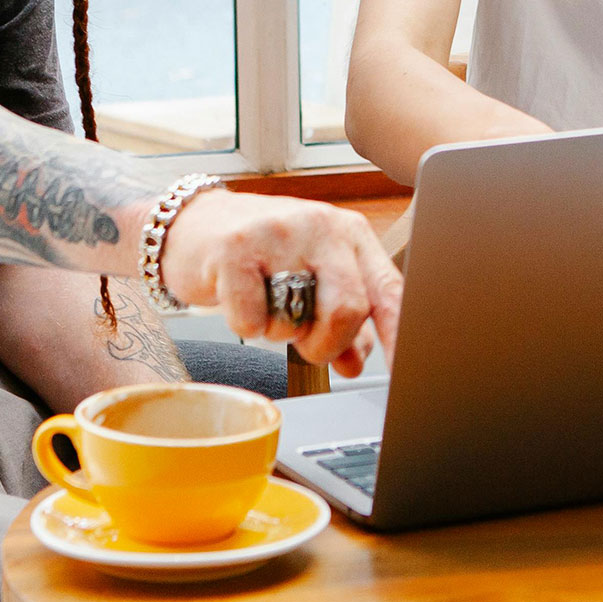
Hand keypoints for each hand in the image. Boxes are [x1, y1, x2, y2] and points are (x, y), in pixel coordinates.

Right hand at [159, 190, 401, 375]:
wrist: (193, 224)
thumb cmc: (262, 254)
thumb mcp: (311, 277)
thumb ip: (341, 317)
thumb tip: (358, 361)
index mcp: (350, 234)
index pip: (390, 291)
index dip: (400, 338)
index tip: (409, 377)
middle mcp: (321, 226)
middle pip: (350, 309)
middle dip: (327, 343)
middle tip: (306, 342)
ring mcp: (278, 233)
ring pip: (299, 319)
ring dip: (281, 332)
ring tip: (268, 304)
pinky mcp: (235, 249)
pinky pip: (253, 320)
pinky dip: (247, 326)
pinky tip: (240, 300)